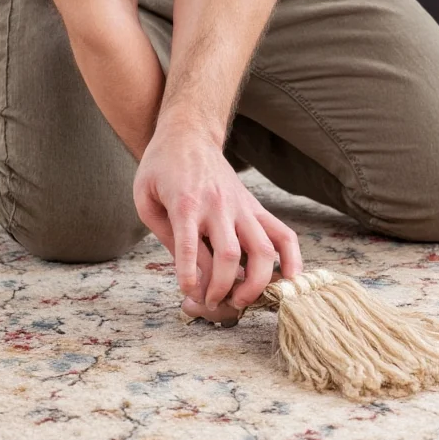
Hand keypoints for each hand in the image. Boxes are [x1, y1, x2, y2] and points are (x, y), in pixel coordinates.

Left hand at [133, 116, 302, 316]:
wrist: (188, 136)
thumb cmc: (161, 170)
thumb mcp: (147, 200)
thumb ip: (168, 236)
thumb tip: (193, 274)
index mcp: (186, 203)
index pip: (188, 246)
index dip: (189, 276)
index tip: (189, 295)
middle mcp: (218, 205)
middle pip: (230, 254)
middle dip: (223, 287)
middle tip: (215, 303)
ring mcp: (243, 207)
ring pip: (262, 248)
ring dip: (257, 281)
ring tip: (244, 299)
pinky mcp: (256, 207)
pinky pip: (283, 234)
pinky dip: (291, 259)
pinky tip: (289, 279)